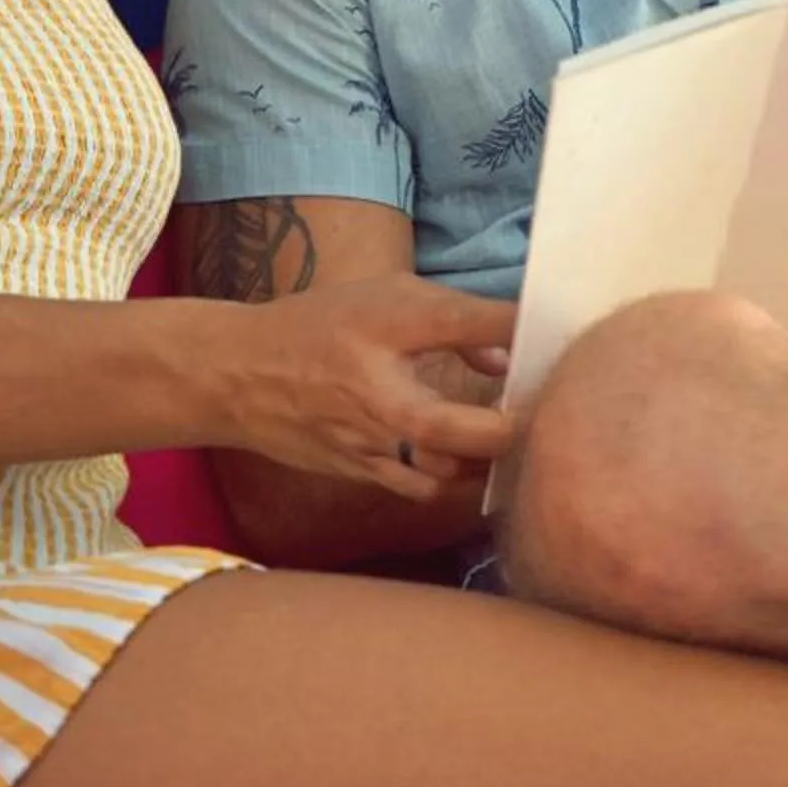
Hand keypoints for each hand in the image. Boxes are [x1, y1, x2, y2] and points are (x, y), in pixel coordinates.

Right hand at [219, 275, 516, 502]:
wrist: (239, 375)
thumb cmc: (320, 326)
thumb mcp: (387, 298)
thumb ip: (454, 322)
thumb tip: (508, 358)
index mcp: (385, 330)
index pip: (465, 323)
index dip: (516, 328)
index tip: (548, 336)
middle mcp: (378, 393)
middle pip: (461, 430)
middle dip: (508, 427)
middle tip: (536, 413)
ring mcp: (367, 443)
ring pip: (446, 473)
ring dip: (485, 460)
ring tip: (511, 439)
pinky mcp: (359, 473)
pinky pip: (422, 488)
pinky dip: (454, 480)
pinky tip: (474, 463)